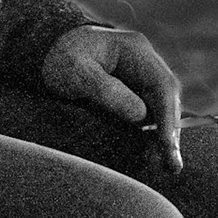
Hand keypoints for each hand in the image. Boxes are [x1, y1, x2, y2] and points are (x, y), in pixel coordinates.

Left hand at [40, 24, 185, 172]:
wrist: (45, 53)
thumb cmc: (59, 60)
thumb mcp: (75, 73)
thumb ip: (107, 91)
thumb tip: (141, 116)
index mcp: (135, 50)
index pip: (162, 85)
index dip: (167, 117)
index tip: (167, 145)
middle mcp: (144, 63)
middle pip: (167, 99)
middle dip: (171, 132)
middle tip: (172, 166)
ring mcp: (140, 77)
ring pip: (160, 110)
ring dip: (163, 137)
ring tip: (166, 168)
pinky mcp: (132, 93)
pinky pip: (147, 116)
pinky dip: (150, 135)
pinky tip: (150, 156)